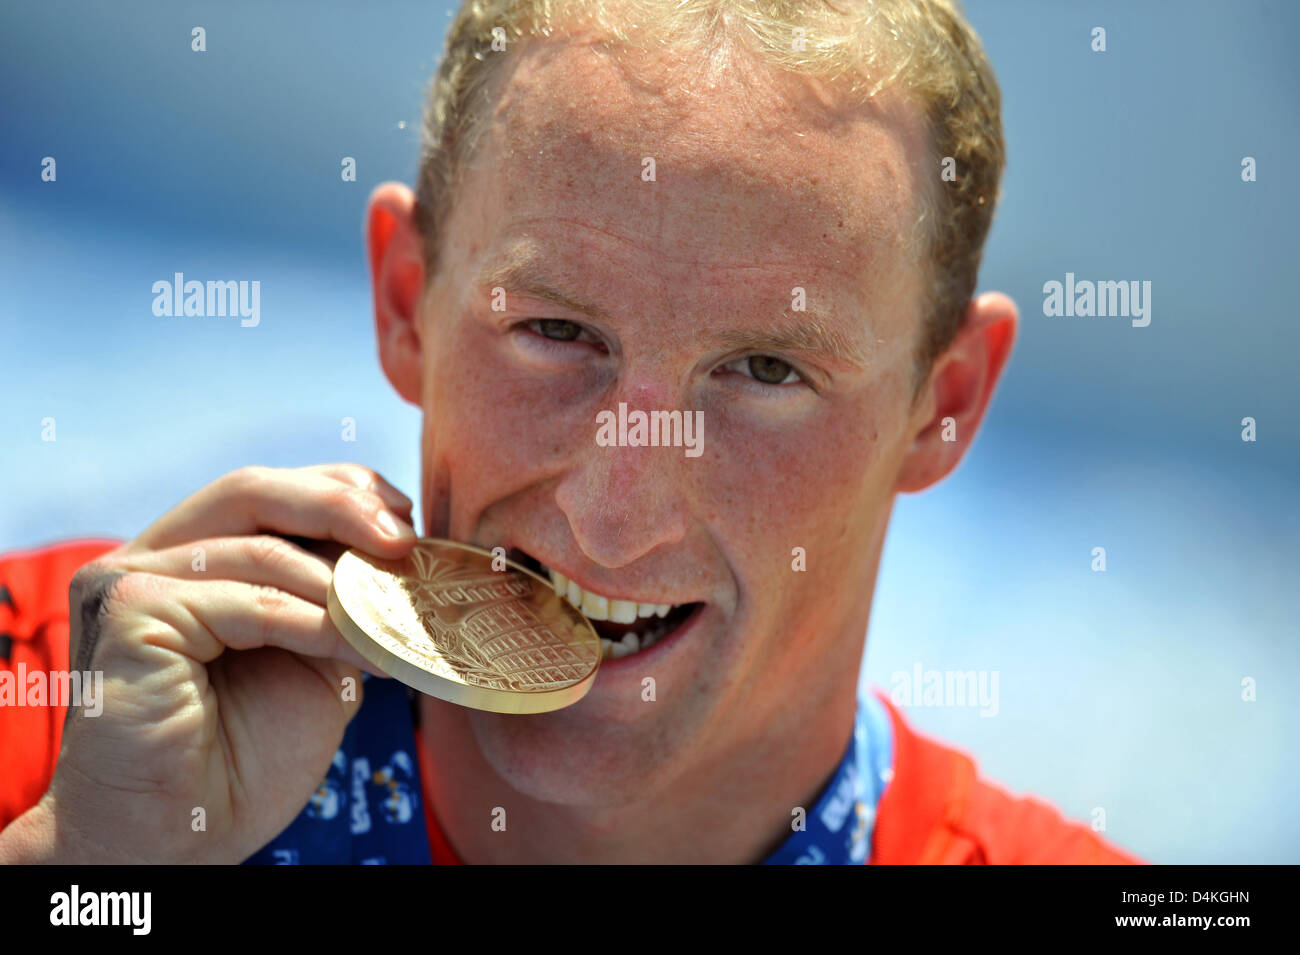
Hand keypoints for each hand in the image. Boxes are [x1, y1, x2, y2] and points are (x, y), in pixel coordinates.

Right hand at [0, 464, 416, 862]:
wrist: (182, 840)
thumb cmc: (244, 759)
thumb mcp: (313, 658)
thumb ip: (336, 599)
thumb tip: (402, 551)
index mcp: (192, 557)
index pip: (271, 493)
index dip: (342, 491)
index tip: (408, 523)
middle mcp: (153, 556)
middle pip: (256, 491)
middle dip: (343, 506)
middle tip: (406, 542)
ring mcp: (131, 577)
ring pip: (258, 543)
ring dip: (340, 583)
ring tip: (392, 618)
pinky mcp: (128, 609)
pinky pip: (242, 598)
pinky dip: (309, 622)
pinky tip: (354, 648)